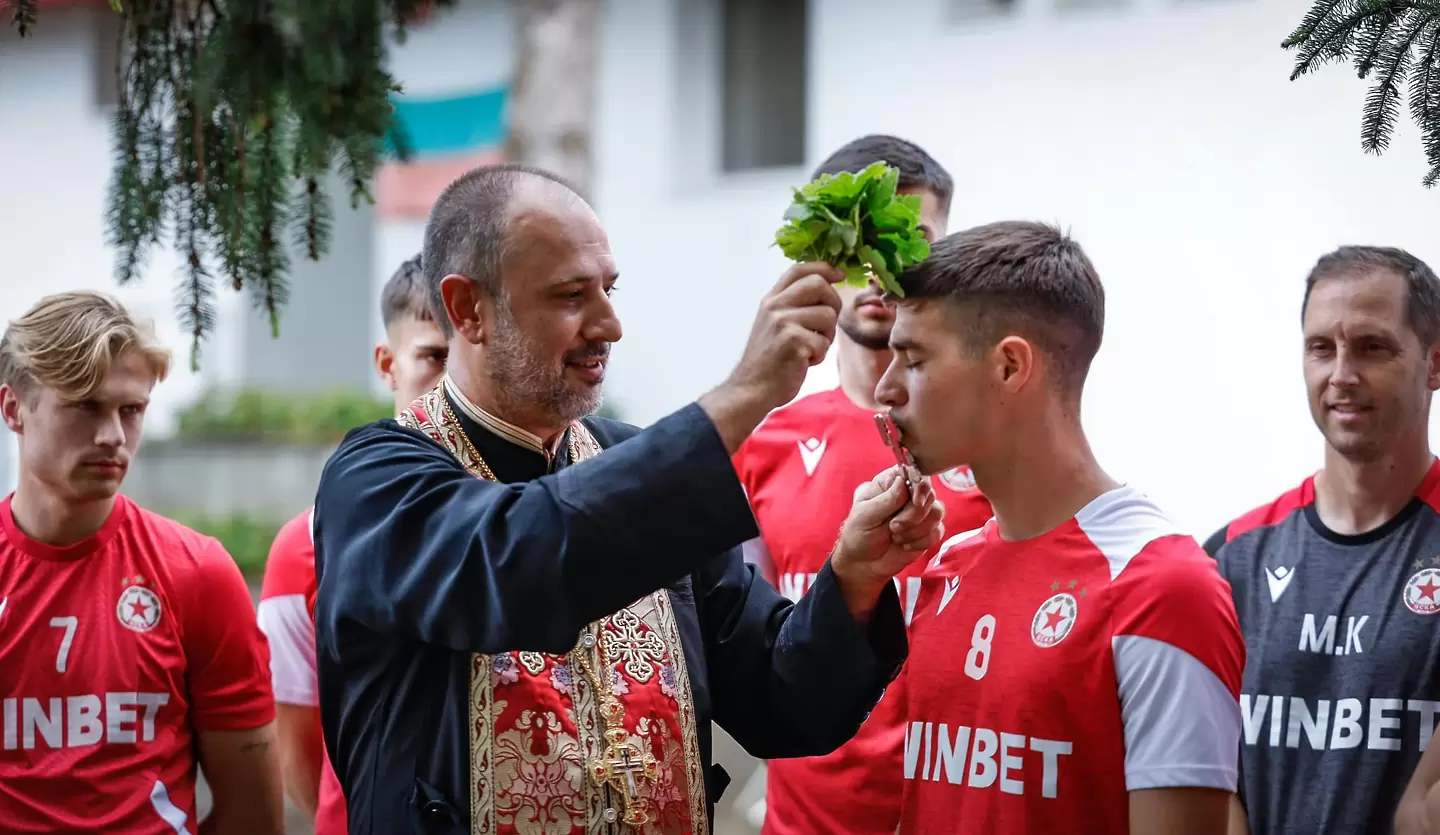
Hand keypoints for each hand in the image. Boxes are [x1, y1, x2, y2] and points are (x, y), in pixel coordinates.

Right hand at [700, 262, 843, 450]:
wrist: (751, 388)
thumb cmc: (769, 359)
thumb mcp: (774, 324)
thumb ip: (793, 305)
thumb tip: (827, 286)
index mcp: (771, 299)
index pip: (799, 269)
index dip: (824, 268)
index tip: (839, 275)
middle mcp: (775, 306)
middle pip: (819, 285)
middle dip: (833, 303)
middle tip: (826, 325)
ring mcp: (783, 322)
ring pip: (827, 315)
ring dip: (827, 336)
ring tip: (810, 348)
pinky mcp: (793, 341)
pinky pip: (824, 342)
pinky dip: (819, 356)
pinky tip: (804, 362)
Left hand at [831, 466, 945, 618]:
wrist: (863, 563)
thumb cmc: (859, 534)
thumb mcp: (865, 515)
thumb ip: (886, 499)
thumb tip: (902, 481)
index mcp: (891, 483)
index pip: (915, 473)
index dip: (919, 486)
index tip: (914, 500)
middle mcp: (910, 494)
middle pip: (929, 495)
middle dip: (913, 514)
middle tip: (893, 527)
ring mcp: (921, 513)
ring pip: (937, 513)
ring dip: (916, 530)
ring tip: (895, 536)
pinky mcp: (928, 531)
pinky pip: (938, 532)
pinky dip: (920, 542)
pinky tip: (904, 545)